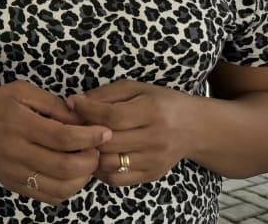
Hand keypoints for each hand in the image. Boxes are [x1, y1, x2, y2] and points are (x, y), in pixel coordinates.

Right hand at [0, 80, 110, 205]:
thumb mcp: (21, 91)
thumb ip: (53, 104)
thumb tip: (82, 119)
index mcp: (19, 123)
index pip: (63, 137)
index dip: (90, 137)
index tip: (105, 132)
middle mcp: (16, 151)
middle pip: (64, 166)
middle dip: (90, 160)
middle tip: (97, 150)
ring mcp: (14, 172)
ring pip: (59, 187)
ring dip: (82, 179)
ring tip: (86, 163)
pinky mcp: (13, 184)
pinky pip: (47, 197)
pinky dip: (67, 190)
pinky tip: (70, 175)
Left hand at [67, 81, 195, 187]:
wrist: (194, 128)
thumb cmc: (160, 103)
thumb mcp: (136, 89)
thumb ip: (106, 95)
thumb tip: (74, 103)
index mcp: (152, 111)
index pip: (112, 116)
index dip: (87, 110)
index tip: (72, 103)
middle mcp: (156, 138)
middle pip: (108, 142)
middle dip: (84, 133)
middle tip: (73, 124)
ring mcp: (154, 160)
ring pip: (109, 163)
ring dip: (89, 153)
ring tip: (82, 141)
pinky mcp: (151, 175)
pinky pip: (116, 179)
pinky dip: (99, 169)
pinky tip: (96, 155)